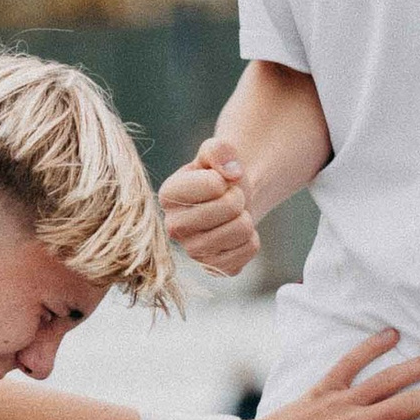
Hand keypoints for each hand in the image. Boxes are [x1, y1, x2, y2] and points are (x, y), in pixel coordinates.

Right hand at [162, 135, 258, 278]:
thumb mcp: (216, 151)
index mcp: (168, 195)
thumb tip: (232, 173)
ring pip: (242, 230)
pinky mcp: (215, 268)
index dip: (226, 179)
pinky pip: (249, 250)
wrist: (229, 201)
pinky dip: (251, 239)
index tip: (217, 182)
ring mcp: (193, 252)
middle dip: (238, 197)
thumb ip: (220, 150)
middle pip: (230, 208)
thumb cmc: (218, 174)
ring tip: (232, 216)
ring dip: (245, 218)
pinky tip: (234, 234)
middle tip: (229, 199)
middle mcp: (173, 228)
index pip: (215, 185)